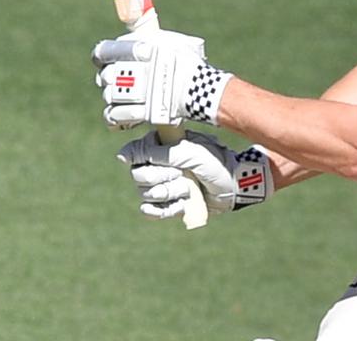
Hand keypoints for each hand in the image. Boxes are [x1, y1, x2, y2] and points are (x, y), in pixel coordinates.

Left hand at [92, 29, 232, 128]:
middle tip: (123, 80)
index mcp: (133, 48)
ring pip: (109, 96)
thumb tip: (139, 22)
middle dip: (112, 78)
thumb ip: (150, 34)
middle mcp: (127, 70)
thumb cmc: (188, 60)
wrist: (200, 87)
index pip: (103, 51)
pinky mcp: (137, 112)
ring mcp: (130, 93)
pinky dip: (116, 116)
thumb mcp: (171, 40)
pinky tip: (122, 115)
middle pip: (105, 76)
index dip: (105, 55)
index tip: (111, 60)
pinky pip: (114, 115)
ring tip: (127, 97)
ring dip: (115, 97)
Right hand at [117, 130, 274, 219]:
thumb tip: (122, 156)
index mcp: (161, 146)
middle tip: (181, 173)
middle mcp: (158, 165)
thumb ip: (158, 152)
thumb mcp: (189, 152)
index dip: (140, 158)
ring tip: (188, 188)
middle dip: (161, 177)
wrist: (234, 186)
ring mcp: (162, 185)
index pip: (134, 152)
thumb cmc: (214, 163)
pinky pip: (151, 211)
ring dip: (170, 192)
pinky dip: (166, 209)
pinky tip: (180, 204)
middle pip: (138, 175)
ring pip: (146, 193)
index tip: (157, 159)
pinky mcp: (167, 204)